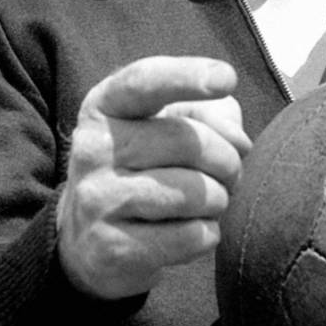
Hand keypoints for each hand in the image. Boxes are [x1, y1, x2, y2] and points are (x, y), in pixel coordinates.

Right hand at [56, 55, 251, 299]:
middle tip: (229, 174)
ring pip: (195, 193)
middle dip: (228, 161)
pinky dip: (207, 235)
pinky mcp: (110, 248)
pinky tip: (187, 232)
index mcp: (106, 105)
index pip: (145, 82)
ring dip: (219, 200)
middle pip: (189, 142)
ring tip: (205, 203)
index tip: (227, 78)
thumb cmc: (145, 168)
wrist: (87, 241)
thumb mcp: (168, 126)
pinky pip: (190, 237)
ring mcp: (97, 200)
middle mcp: (93, 148)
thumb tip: (238, 142)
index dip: (187, 76)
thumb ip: (210, 115)